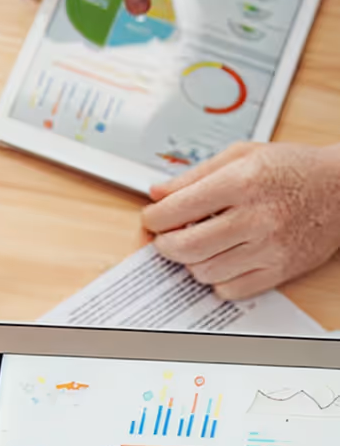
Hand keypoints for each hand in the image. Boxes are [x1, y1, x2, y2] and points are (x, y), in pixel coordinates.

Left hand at [144, 142, 339, 299]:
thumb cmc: (293, 169)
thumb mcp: (243, 156)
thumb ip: (195, 175)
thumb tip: (156, 194)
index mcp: (243, 181)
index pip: (177, 210)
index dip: (154, 219)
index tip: (153, 219)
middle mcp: (256, 216)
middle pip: (184, 247)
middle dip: (165, 244)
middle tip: (167, 238)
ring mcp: (269, 247)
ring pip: (203, 271)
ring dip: (190, 262)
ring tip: (199, 246)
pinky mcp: (280, 269)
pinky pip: (229, 289)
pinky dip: (216, 279)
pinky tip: (222, 260)